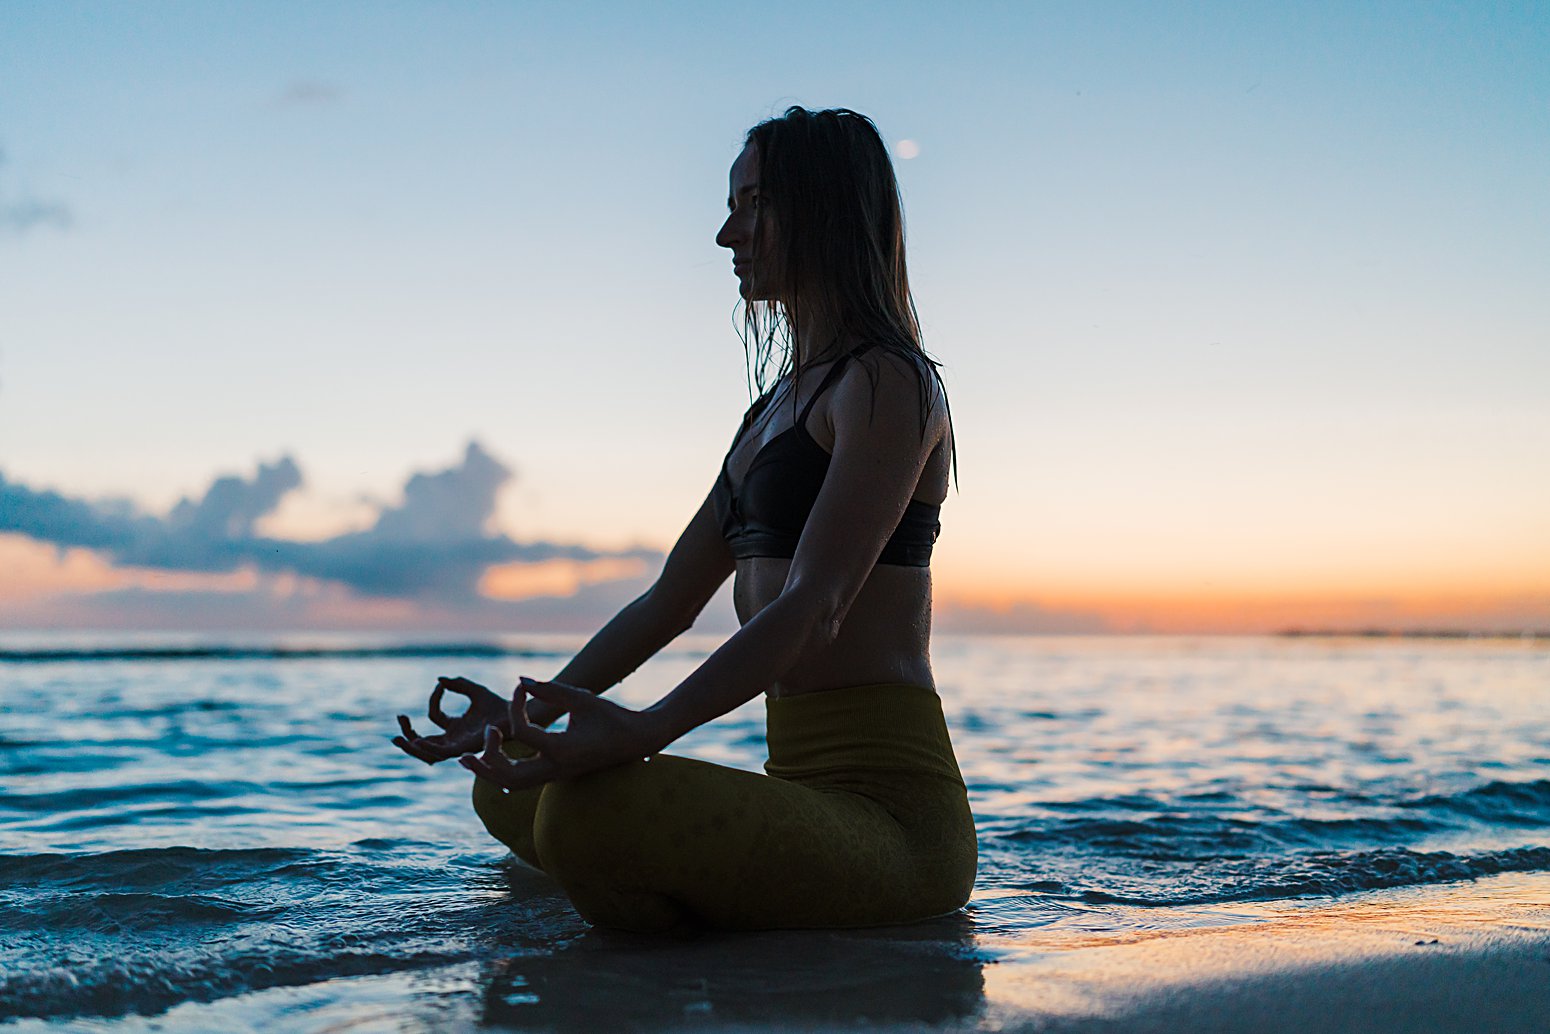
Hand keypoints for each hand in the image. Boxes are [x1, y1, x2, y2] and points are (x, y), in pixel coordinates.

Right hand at [393, 675, 552, 764]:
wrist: (515, 714)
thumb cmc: (499, 705)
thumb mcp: (475, 691)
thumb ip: (459, 685)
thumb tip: (440, 680)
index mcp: (455, 727)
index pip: (434, 716)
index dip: (433, 700)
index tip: (441, 685)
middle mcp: (454, 739)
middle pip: (423, 743)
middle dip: (407, 738)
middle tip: (397, 724)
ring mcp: (458, 746)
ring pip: (427, 754)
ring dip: (411, 748)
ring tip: (398, 738)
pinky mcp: (464, 750)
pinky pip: (441, 754)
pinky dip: (427, 748)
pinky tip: (418, 740)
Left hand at [457, 678, 667, 790]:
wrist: (636, 741)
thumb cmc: (612, 717)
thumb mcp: (582, 698)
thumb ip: (551, 690)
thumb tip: (521, 681)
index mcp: (563, 749)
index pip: (523, 731)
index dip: (514, 705)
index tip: (519, 688)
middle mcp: (556, 768)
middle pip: (508, 776)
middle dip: (487, 758)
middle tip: (485, 733)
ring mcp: (555, 775)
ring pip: (512, 785)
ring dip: (488, 772)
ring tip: (469, 759)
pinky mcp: (556, 775)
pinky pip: (522, 781)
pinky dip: (502, 773)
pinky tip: (491, 758)